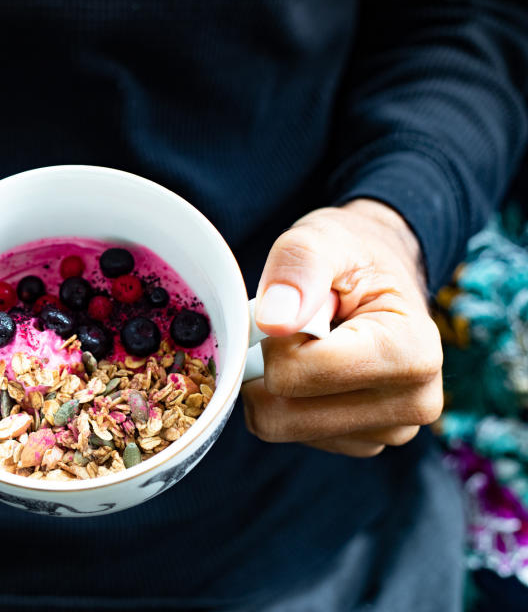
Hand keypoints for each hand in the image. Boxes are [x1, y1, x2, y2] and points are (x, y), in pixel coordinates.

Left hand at [242, 199, 442, 456]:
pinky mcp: (362, 442)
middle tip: (291, 328)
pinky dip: (285, 400)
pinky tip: (312, 368)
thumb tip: (273, 322)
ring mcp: (389, 431)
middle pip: (282, 414)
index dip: (273, 339)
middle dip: (267, 366)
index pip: (297, 373)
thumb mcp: (323, 239)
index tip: (295, 309)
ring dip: (274, 384)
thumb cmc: (352, 255)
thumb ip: (297, 268)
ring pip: (279, 427)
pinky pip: (288, 434)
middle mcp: (413, 404)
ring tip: (307, 344)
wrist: (380, 275)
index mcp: (412, 353)